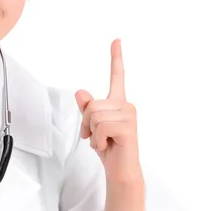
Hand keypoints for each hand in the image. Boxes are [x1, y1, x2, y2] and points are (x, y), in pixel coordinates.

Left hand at [75, 39, 141, 181]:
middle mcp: (126, 105)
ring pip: (94, 115)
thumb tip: (81, 92)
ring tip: (103, 141)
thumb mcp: (92, 126)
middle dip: (87, 122)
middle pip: (92, 104)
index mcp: (117, 103)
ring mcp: (129, 115)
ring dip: (92, 132)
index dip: (116, 57)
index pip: (117, 76)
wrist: (119, 170)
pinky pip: (100, 127)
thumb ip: (87, 109)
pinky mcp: (128, 127)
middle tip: (95, 136)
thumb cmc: (108, 147)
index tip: (116, 40)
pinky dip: (97, 140)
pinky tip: (108, 145)